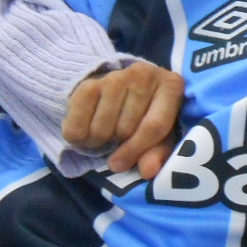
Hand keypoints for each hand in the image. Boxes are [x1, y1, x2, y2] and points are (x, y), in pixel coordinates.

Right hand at [63, 62, 183, 176]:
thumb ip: (158, 153)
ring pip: (100, 128)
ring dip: (98, 142)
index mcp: (171, 86)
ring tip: (105, 134)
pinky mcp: (89, 83)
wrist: (122, 88)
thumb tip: (148, 172)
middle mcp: (143, 75)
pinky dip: (78, 138)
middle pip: (125, 129)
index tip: (120, 166)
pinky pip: (75, 125)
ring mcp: (115, 76)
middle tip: (118, 140)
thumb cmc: (148, 114)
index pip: (154, 125)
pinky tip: (88, 129)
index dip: (137, 150)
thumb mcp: (162, 134)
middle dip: (118, 144)